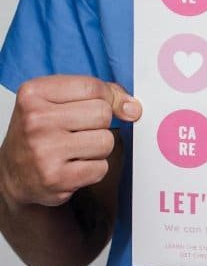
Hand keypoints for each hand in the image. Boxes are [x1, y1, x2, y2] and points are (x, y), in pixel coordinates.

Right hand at [0, 75, 140, 207]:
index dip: (109, 98)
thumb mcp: (56, 101)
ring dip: (98, 148)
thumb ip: (97, 94)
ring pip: (106, 141)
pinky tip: (74, 167)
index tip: (106, 106)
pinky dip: (94, 169)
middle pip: (103, 113)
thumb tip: (133, 107)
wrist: (15, 174)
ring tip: (75, 150)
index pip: (93, 87)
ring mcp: (44, 150)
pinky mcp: (55, 178)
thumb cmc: (40, 132)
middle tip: (78, 132)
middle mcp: (35, 120)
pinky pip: (101, 168)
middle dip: (100, 124)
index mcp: (33, 93)